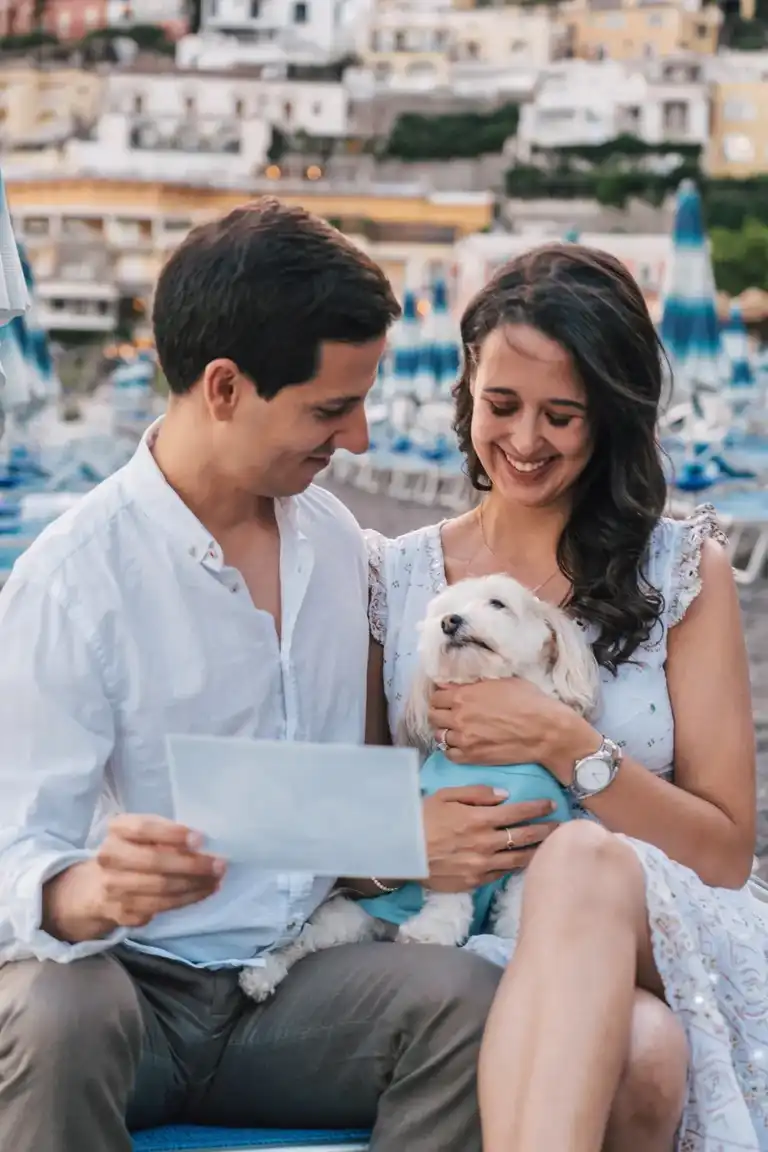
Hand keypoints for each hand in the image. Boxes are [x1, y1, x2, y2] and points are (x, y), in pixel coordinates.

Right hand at [43, 815, 225, 942]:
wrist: (97, 887)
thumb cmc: (134, 850)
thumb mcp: (144, 834)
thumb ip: (166, 834)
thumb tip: (201, 843)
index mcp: (116, 829)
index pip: (143, 828)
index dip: (172, 833)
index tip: (200, 838)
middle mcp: (109, 857)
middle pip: (154, 861)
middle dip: (192, 864)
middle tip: (220, 864)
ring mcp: (113, 887)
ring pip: (160, 889)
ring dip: (194, 885)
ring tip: (216, 879)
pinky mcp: (123, 912)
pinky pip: (161, 907)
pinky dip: (187, 899)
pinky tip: (203, 891)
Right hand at [422, 786, 560, 891]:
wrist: (402, 852)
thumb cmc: (422, 818)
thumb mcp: (446, 795)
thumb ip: (477, 793)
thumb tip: (505, 795)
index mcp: (479, 819)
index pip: (517, 812)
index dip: (537, 808)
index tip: (551, 804)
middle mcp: (485, 843)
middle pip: (524, 836)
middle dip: (545, 829)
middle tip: (562, 826)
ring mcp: (481, 865)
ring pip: (518, 859)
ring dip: (537, 851)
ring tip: (552, 847)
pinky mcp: (475, 881)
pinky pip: (502, 874)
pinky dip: (516, 867)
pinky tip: (525, 862)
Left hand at [429, 679, 595, 776]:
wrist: (546, 731)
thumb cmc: (529, 701)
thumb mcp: (501, 682)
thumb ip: (474, 685)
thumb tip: (456, 685)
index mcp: (463, 695)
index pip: (436, 697)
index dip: (442, 698)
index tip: (448, 700)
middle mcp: (458, 717)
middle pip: (433, 716)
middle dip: (440, 714)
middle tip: (451, 715)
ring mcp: (464, 739)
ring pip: (439, 736)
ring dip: (446, 732)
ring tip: (458, 731)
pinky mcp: (472, 757)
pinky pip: (449, 754)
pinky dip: (453, 749)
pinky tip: (463, 745)